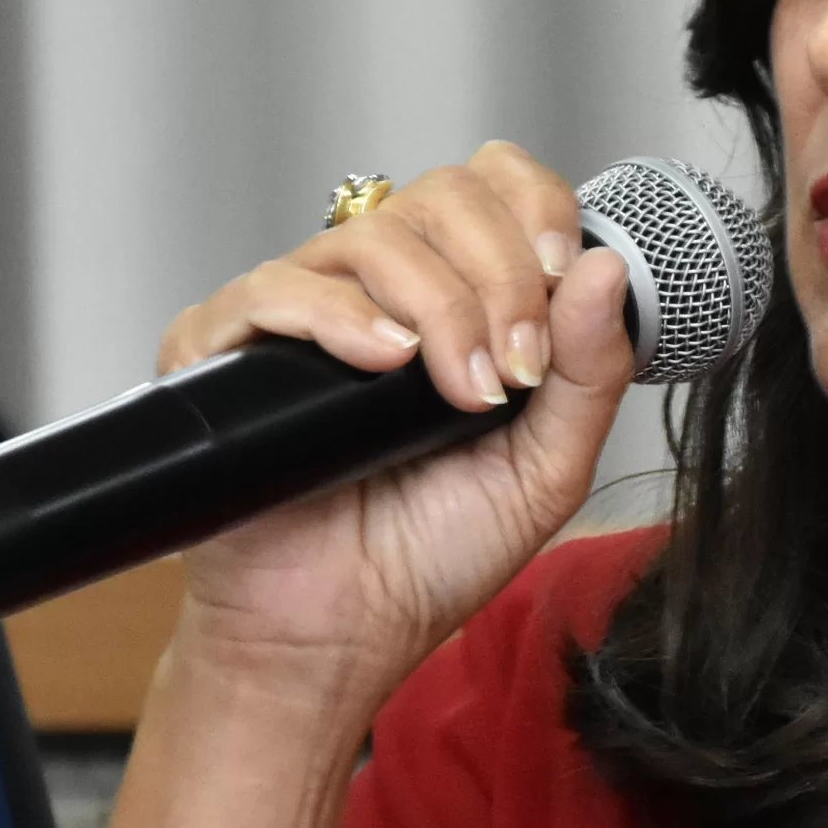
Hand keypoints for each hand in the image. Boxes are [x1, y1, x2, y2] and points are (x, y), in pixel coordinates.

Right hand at [153, 141, 633, 688]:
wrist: (338, 640)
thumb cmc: (428, 556)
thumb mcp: (545, 469)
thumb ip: (587, 374)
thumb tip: (604, 267)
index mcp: (453, 297)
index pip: (491, 187)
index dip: (536, 209)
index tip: (563, 276)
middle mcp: (376, 290)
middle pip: (441, 197)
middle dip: (501, 274)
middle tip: (516, 368)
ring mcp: (296, 314)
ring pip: (372, 237)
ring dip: (440, 306)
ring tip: (461, 393)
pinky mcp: (223, 350)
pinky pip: (275, 288)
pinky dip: (341, 316)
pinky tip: (384, 362)